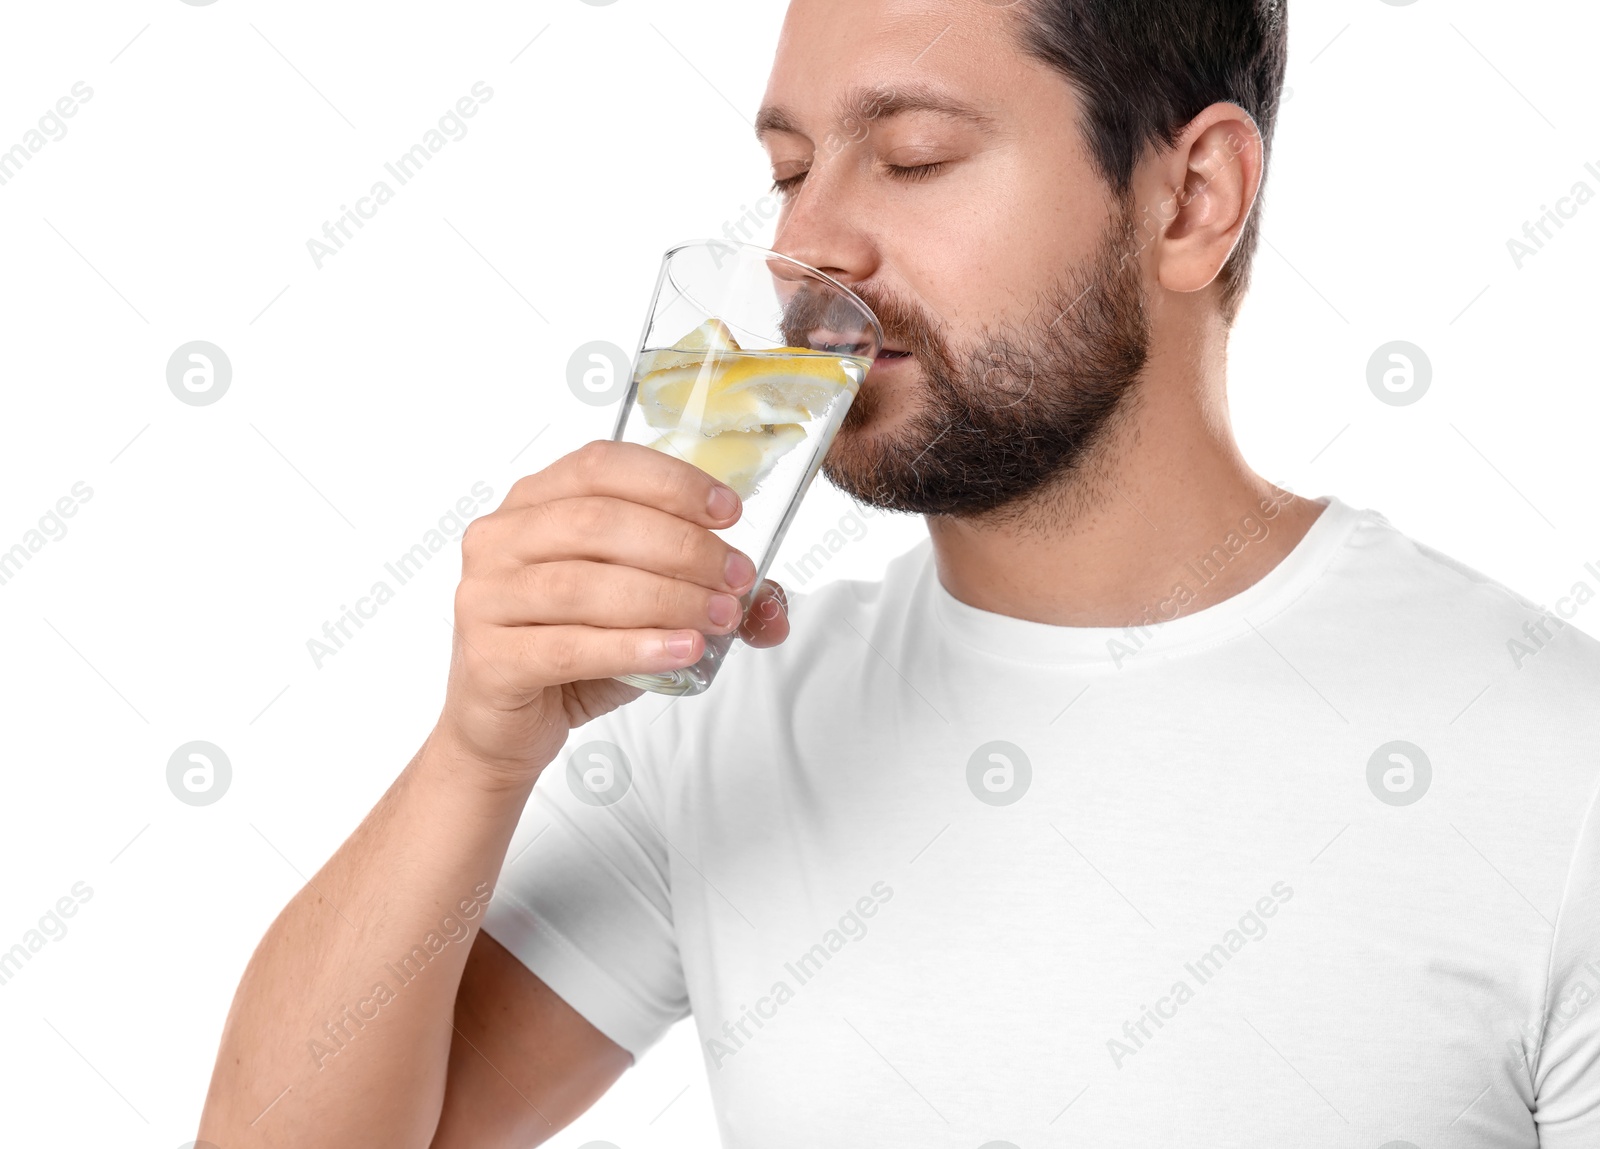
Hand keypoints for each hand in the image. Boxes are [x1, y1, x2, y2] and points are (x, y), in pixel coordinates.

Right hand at [435, 440, 789, 784]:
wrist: (505, 728)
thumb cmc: (570, 652)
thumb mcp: (640, 611)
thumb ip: (702, 594)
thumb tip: (772, 607)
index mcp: (533, 503)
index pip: (602, 465)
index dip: (671, 482)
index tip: (727, 512)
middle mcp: (501, 539)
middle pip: (599, 521)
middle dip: (683, 547)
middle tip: (734, 577)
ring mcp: (486, 597)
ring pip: (586, 583)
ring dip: (667, 597)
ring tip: (718, 615)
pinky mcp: (490, 658)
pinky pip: (570, 646)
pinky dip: (634, 646)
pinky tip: (680, 650)